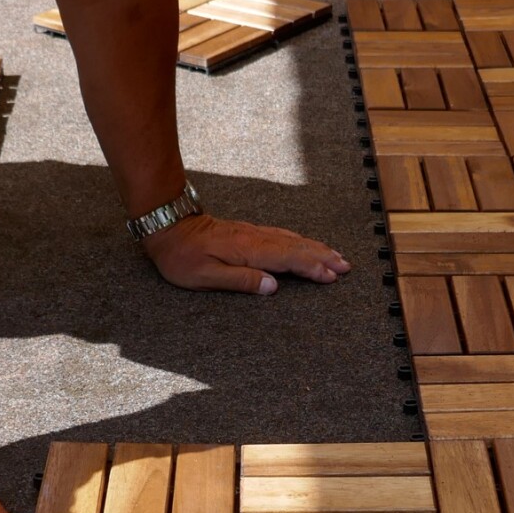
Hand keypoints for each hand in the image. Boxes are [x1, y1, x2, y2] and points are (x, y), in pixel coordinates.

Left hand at [140, 213, 349, 294]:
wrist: (168, 225)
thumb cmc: (181, 255)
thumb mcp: (204, 275)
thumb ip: (240, 281)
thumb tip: (273, 287)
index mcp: (248, 251)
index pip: (288, 260)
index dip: (312, 268)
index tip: (332, 276)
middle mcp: (255, 239)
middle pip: (296, 248)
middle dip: (323, 257)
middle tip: (346, 266)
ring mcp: (253, 233)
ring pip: (292, 239)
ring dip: (316, 248)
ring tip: (335, 256)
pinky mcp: (249, 232)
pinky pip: (282, 235)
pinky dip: (300, 241)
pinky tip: (307, 244)